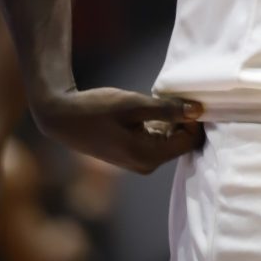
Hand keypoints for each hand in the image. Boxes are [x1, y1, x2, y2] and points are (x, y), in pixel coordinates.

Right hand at [30, 87, 204, 173]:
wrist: (62, 117)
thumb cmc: (95, 108)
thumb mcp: (132, 104)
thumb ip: (167, 109)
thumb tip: (198, 111)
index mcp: (148, 157)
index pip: (189, 141)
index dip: (193, 119)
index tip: (186, 98)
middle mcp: (147, 165)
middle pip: (182, 142)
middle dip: (183, 119)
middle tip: (173, 95)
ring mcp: (140, 161)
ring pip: (171, 139)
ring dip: (172, 119)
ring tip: (158, 99)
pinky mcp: (134, 154)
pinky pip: (158, 139)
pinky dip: (160, 123)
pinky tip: (149, 108)